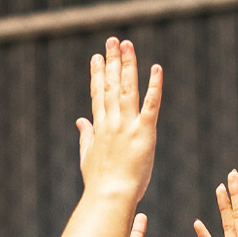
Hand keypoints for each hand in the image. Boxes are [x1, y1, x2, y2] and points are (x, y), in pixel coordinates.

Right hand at [76, 38, 161, 199]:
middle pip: (111, 85)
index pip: (98, 95)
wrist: (110, 195)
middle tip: (113, 41)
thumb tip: (81, 121)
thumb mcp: (87, 157)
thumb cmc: (100, 184)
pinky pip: (151, 104)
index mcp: (100, 128)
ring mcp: (128, 125)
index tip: (96, 58)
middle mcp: (112, 122)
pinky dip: (154, 85)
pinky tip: (156, 68)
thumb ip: (86, 136)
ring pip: (128, 88)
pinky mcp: (144, 132)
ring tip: (127, 44)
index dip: (98, 75)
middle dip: (112, 61)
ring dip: (128, 64)